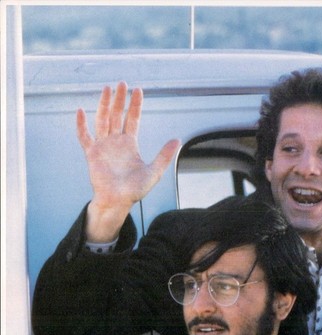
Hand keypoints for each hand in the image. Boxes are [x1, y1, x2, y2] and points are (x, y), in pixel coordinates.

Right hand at [77, 81, 180, 241]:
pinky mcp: (92, 154)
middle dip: (119, 99)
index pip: (132, 119)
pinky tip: (81, 111)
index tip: (138, 90)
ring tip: (106, 89)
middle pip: (116, 115)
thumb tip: (177, 140)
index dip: (135, 105)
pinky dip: (81, 124)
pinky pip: (84, 136)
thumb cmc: (135, 190)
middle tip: (122, 83)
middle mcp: (115, 142)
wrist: (118, 201)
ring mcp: (103, 146)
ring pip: (102, 120)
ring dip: (103, 104)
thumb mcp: (154, 171)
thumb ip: (164, 155)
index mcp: (130, 144)